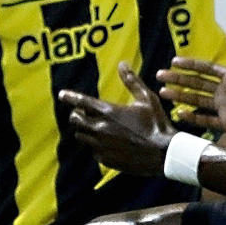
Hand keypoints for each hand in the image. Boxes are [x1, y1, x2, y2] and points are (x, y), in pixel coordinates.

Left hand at [59, 62, 177, 175]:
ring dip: (85, 130)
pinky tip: (108, 143)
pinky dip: (96, 146)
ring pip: (81, 136)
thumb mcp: (147, 99)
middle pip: (75, 120)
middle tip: (82, 113)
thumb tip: (123, 65)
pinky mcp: (105, 159)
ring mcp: (101, 146)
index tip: (62, 94)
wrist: (163, 154)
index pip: (81, 102)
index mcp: (109, 112)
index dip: (70, 97)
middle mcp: (100, 129)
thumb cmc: (157, 124)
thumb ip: (132, 81)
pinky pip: (93, 151)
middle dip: (77, 115)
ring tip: (96, 127)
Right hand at [157, 32, 225, 141]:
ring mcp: (224, 107)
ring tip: (163, 93)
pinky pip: (205, 120)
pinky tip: (179, 114)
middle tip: (160, 76)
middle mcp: (224, 91)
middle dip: (178, 79)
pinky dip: (192, 118)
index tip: (173, 61)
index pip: (204, 69)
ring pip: (196, 100)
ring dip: (180, 97)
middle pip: (195, 84)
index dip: (189, 65)